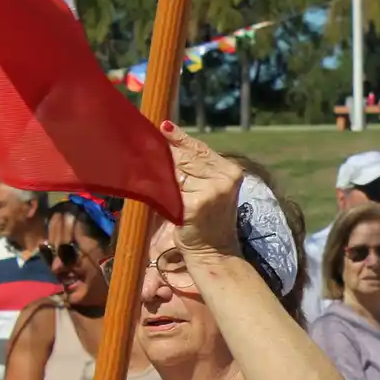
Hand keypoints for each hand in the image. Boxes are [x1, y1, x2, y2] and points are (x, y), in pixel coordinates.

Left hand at [161, 120, 242, 257]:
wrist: (214, 252)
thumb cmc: (208, 221)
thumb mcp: (208, 189)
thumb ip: (196, 168)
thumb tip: (168, 140)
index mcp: (230, 171)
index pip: (200, 149)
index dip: (181, 138)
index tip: (164, 127)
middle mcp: (224, 179)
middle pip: (186, 158)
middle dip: (167, 156)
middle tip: (148, 150)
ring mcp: (211, 192)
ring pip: (176, 174)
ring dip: (161, 176)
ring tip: (157, 183)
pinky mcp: (196, 205)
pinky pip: (170, 192)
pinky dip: (159, 192)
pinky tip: (156, 195)